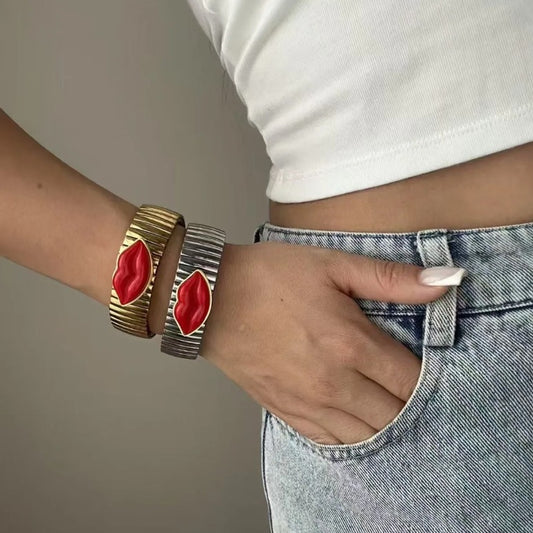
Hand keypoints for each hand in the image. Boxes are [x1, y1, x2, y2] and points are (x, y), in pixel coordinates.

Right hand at [200, 240, 455, 444]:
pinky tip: (355, 418)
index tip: (424, 363)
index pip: (413, 381)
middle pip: (396, 414)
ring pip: (368, 435)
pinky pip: (332, 442)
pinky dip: (353, 435)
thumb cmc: (268, 277)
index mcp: (350, 344)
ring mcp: (308, 403)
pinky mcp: (286, 411)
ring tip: (385, 401)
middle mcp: (333, 383)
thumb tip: (444, 282)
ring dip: (385, 422)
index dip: (429, 376)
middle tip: (406, 381)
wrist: (208, 299)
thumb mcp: (332, 264)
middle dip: (410, 402)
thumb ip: (390, 279)